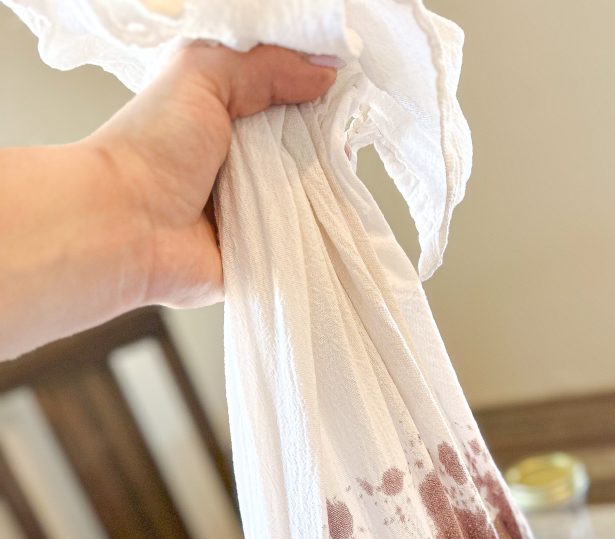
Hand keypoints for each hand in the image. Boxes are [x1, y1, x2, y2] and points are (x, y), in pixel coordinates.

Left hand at [91, 45, 336, 308]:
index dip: (314, 98)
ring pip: (308, 199)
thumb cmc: (150, 151)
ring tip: (338, 177)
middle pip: (303, 153)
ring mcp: (249, 212)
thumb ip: (264, 65)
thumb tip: (322, 73)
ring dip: (324, 190)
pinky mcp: (257, 253)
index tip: (341, 95)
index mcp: (222, 121)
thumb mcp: (203, 74)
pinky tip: (330, 219)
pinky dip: (315, 235)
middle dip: (325, 146)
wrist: (128, 226)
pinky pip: (300, 243)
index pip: (284, 104)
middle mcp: (237, 166)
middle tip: (340, 140)